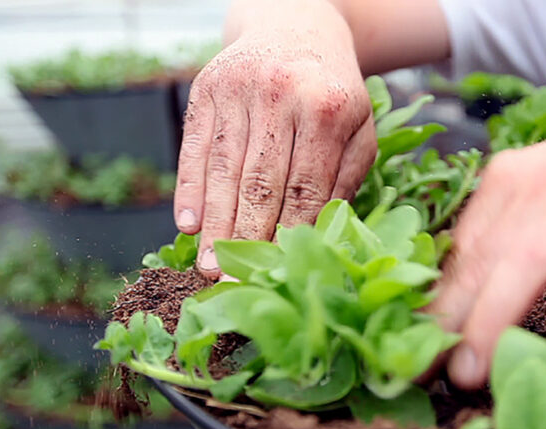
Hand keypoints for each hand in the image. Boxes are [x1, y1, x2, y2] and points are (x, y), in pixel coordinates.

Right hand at [174, 14, 375, 276]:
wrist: (295, 24)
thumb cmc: (333, 91)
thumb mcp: (359, 128)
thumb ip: (346, 178)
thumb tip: (320, 233)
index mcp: (327, 109)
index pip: (306, 188)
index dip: (289, 236)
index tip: (278, 273)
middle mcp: (281, 96)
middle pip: (260, 184)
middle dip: (247, 240)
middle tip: (234, 284)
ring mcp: (239, 89)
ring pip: (223, 170)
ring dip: (214, 225)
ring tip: (209, 267)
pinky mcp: (206, 87)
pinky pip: (194, 147)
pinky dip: (188, 189)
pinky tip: (186, 225)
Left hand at [432, 110, 545, 388]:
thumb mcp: (541, 196)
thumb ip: (502, 235)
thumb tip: (454, 299)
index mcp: (506, 183)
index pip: (461, 251)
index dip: (434, 302)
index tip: (412, 347)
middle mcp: (538, 189)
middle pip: (486, 259)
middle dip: (453, 319)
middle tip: (432, 371)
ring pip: (531, 259)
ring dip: (495, 316)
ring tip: (475, 368)